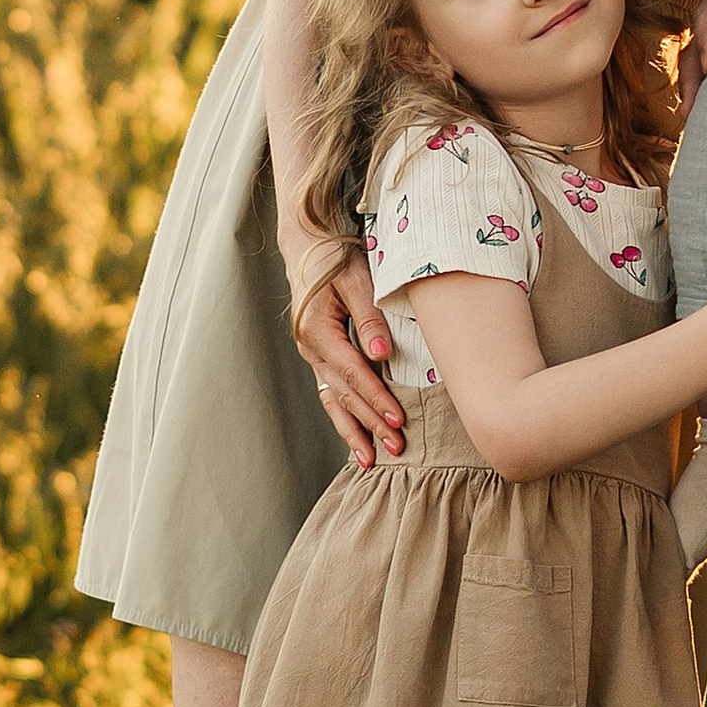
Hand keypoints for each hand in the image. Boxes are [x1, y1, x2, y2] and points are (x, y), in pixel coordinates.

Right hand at [289, 245, 404, 464]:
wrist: (308, 246)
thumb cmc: (336, 258)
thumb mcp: (357, 279)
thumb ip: (370, 317)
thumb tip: (383, 354)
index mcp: (317, 330)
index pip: (353, 373)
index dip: (376, 398)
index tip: (398, 420)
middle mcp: (310, 348)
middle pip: (343, 394)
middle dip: (370, 422)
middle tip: (397, 447)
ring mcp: (312, 355)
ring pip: (333, 401)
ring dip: (354, 430)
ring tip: (372, 459)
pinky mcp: (319, 357)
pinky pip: (331, 394)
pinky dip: (344, 418)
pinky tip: (357, 441)